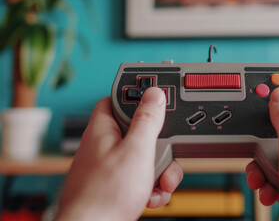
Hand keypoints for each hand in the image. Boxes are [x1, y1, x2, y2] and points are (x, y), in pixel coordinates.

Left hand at [56, 88, 182, 220]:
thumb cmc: (104, 196)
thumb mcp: (137, 150)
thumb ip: (147, 120)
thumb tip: (154, 94)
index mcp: (103, 129)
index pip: (117, 99)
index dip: (137, 97)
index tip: (157, 102)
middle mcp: (104, 146)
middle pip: (139, 133)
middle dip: (159, 147)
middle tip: (163, 156)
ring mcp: (110, 167)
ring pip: (143, 158)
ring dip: (159, 171)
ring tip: (158, 183)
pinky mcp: (115, 186)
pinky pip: (139, 177)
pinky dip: (150, 186)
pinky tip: (149, 196)